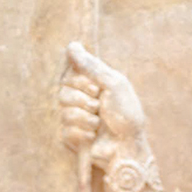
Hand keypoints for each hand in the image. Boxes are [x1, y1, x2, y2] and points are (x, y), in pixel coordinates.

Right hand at [58, 42, 148, 170]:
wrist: (128, 146)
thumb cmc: (126, 114)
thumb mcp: (113, 84)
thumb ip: (91, 66)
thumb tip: (72, 45)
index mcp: (91, 84)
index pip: (68, 74)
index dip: (79, 81)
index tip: (96, 88)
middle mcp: (81, 99)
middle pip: (62, 92)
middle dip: (82, 100)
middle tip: (98, 106)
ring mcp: (75, 118)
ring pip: (64, 112)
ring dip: (85, 118)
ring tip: (98, 124)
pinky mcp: (72, 136)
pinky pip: (66, 130)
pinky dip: (82, 133)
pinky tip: (94, 136)